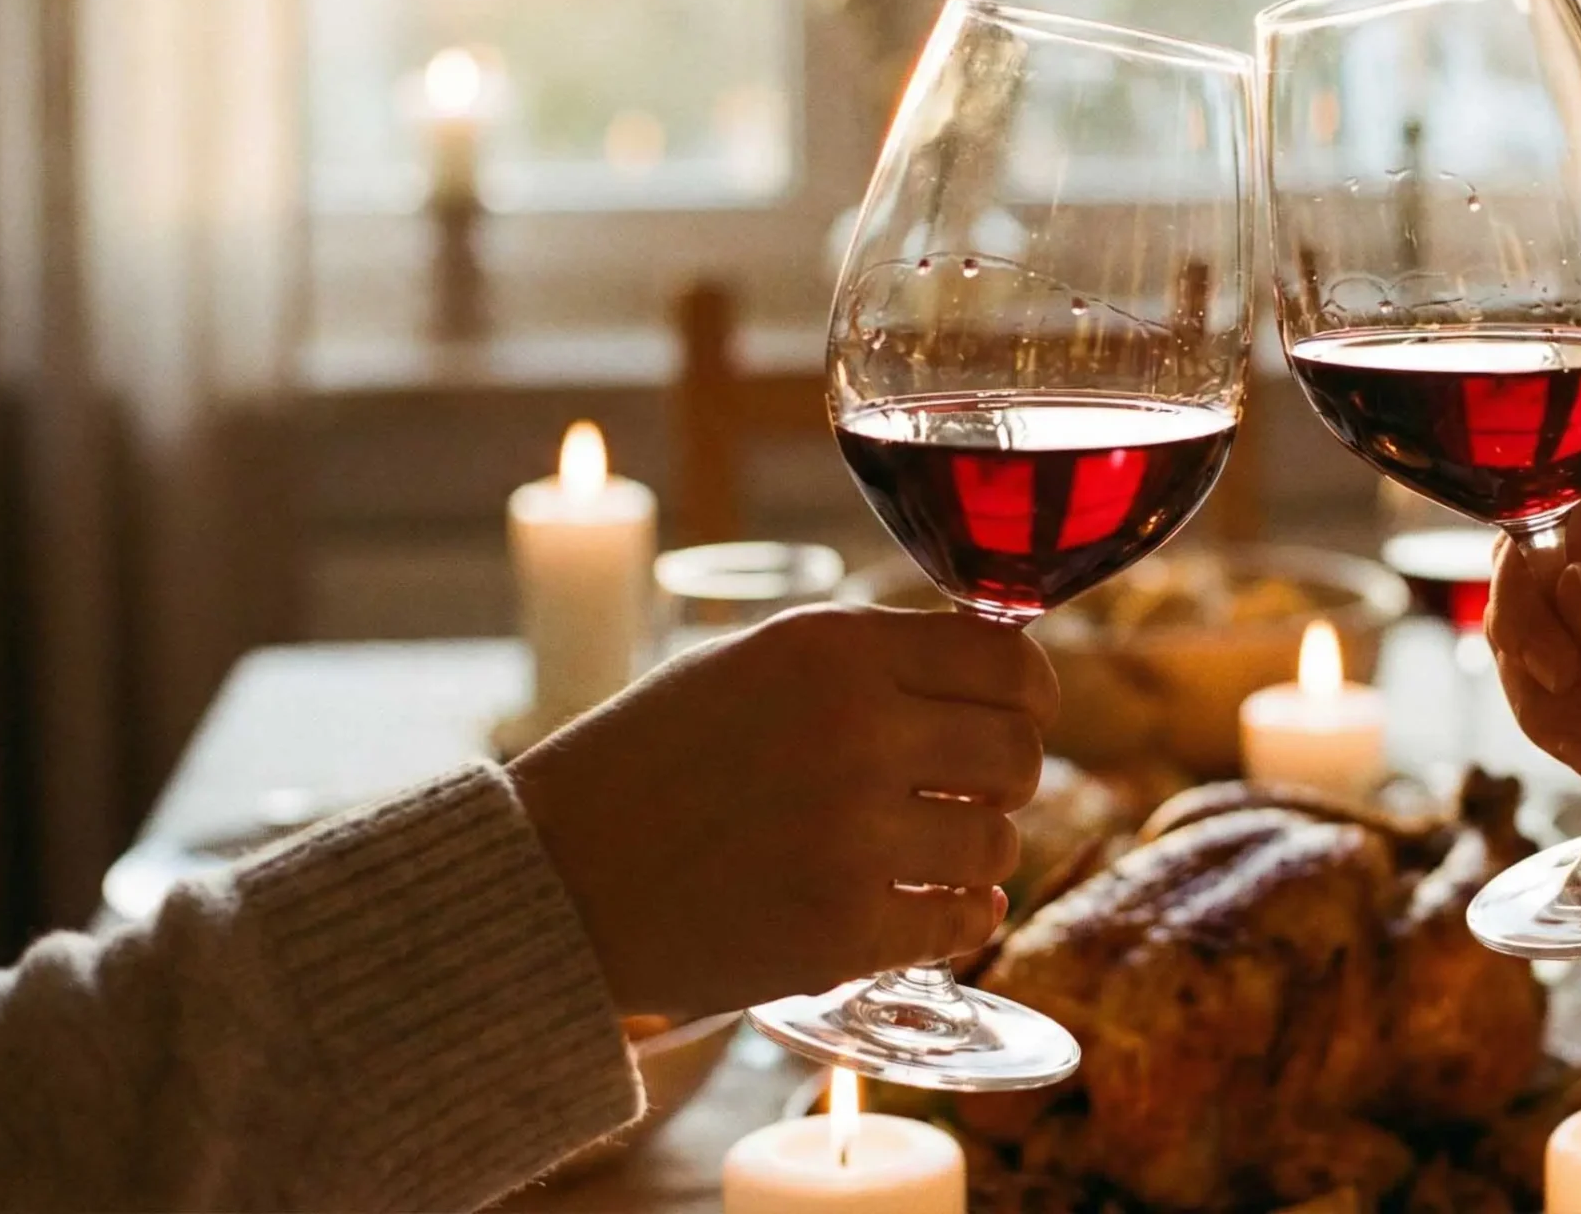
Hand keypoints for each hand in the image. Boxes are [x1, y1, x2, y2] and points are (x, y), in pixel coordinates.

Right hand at [509, 606, 1055, 1020]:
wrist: (553, 880)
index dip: (1028, 696)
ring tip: (922, 854)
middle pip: (1020, 754)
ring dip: (977, 853)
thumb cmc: (655, 762)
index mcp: (834, 650)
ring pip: (1000, 843)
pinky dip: (957, 919)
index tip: (1015, 717)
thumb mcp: (755, 664)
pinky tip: (929, 910)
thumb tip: (1004, 673)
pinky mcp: (842, 932)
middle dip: (1007, 777)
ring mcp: (852, 836)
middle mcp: (855, 732)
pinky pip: (961, 922)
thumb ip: (873, 661)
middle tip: (969, 793)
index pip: (1010, 664)